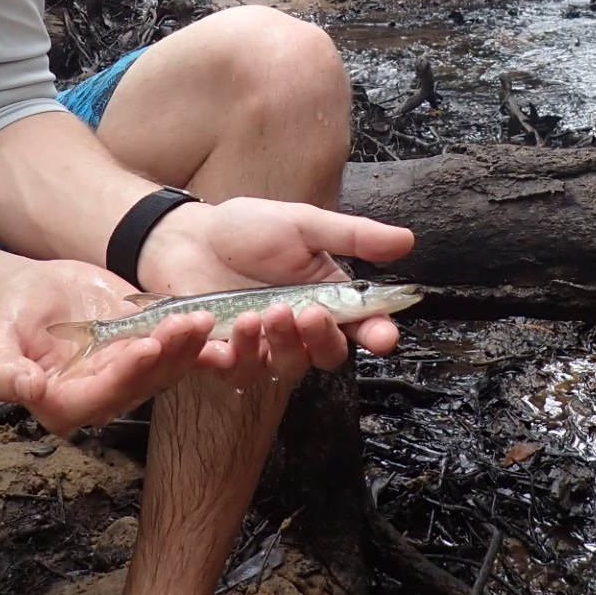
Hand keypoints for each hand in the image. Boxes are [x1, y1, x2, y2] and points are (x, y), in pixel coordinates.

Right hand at [0, 258, 219, 435]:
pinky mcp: (145, 351)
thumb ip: (3, 372)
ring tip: (202, 318)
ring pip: (164, 369)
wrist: (31, 291)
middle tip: (188, 325)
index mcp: (63, 404)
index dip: (126, 373)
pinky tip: (213, 322)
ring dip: (187, 347)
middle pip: (140, 383)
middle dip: (167, 355)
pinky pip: (174, 350)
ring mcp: (126, 375)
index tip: (147, 345)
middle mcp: (100, 397)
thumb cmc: (7, 317)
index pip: (101, 395)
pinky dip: (195, 340)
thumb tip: (27, 390)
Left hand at [135, 197, 415, 381]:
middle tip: (304, 311)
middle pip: (326, 357)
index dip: (378, 336)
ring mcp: (263, 347)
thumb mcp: (304, 223)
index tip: (383, 337)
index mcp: (326, 300)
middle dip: (320, 339)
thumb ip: (352, 236)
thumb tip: (407, 241)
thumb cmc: (249, 229)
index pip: (363, 328)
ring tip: (256, 313)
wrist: (188, 235)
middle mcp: (300, 331)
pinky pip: (234, 371)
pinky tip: (216, 329)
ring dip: (276, 344)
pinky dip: (229, 354)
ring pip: (283, 369)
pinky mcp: (224, 355)